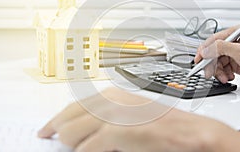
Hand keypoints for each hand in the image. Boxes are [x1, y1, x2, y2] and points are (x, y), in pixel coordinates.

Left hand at [38, 87, 239, 151]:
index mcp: (114, 93)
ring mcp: (115, 115)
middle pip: (69, 115)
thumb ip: (108, 116)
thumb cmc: (164, 124)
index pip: (75, 105)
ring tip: (75, 148)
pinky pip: (88, 147)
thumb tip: (86, 127)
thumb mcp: (131, 114)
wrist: (189, 132)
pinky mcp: (120, 132)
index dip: (58, 118)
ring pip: (73, 131)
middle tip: (52, 138)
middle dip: (58, 130)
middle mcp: (112, 100)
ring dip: (72, 143)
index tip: (49, 127)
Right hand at [194, 26, 239, 86]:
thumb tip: (205, 49)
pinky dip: (224, 74)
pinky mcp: (236, 64)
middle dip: (212, 65)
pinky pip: (223, 69)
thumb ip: (220, 48)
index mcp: (234, 34)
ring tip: (225, 77)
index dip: (203, 51)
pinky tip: (230, 77)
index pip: (212, 40)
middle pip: (213, 53)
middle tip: (210, 73)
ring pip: (217, 63)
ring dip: (219, 72)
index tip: (198, 60)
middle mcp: (232, 43)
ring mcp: (234, 54)